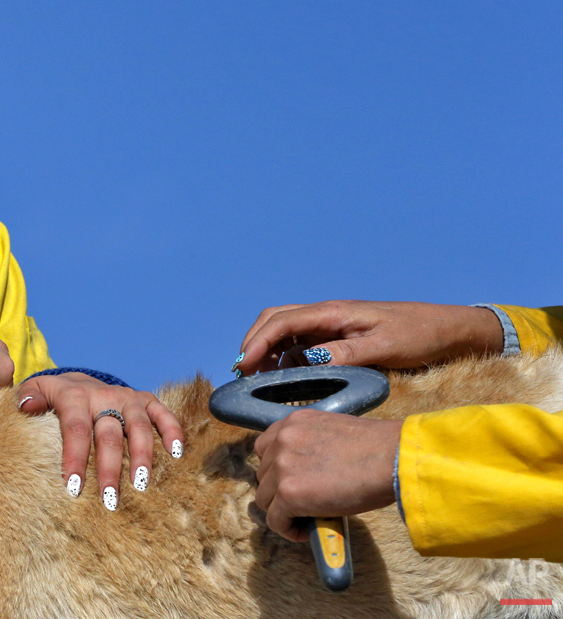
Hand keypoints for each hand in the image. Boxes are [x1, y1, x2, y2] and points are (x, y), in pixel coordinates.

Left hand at [16, 373, 182, 508]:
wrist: (77, 381)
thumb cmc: (54, 398)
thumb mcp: (35, 392)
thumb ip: (28, 398)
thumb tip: (26, 407)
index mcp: (74, 397)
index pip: (75, 429)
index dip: (75, 457)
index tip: (74, 487)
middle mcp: (103, 396)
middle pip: (108, 434)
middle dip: (110, 468)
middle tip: (109, 499)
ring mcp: (127, 398)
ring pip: (138, 426)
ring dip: (142, 455)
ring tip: (142, 484)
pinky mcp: (145, 400)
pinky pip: (163, 413)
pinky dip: (172, 430)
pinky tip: (177, 454)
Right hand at [236, 300, 503, 375]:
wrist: (449, 331)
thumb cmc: (420, 335)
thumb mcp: (383, 347)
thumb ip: (344, 353)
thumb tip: (306, 361)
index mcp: (333, 313)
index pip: (281, 322)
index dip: (257, 342)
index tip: (243, 366)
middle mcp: (327, 315)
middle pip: (275, 320)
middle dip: (253, 342)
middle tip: (242, 373)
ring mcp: (332, 325)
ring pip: (285, 331)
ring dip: (267, 350)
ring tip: (258, 378)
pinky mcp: (339, 337)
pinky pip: (302, 343)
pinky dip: (285, 357)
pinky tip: (286, 376)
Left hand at [254, 410, 401, 540]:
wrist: (393, 458)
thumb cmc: (377, 449)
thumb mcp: (334, 434)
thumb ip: (312, 446)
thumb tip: (308, 471)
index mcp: (293, 422)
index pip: (264, 449)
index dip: (276, 470)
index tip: (292, 482)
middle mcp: (282, 440)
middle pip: (263, 475)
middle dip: (281, 491)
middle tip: (306, 504)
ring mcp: (282, 467)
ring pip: (266, 500)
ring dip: (284, 511)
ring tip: (309, 518)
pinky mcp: (288, 493)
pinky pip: (275, 521)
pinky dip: (289, 530)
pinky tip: (307, 532)